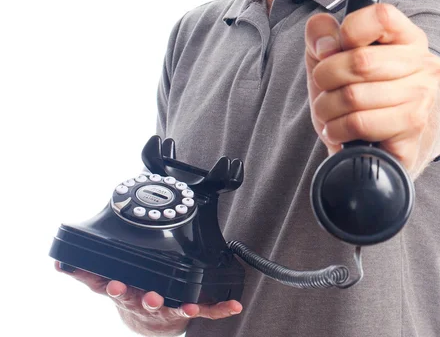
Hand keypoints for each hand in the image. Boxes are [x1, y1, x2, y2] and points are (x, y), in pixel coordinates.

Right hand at [55, 261, 241, 331]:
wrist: (148, 325)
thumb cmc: (130, 294)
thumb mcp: (103, 285)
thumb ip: (84, 273)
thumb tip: (58, 262)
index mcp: (123, 291)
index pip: (111, 288)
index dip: (112, 287)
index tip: (113, 283)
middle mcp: (141, 301)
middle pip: (139, 300)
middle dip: (141, 297)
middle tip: (144, 294)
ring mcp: (164, 308)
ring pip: (169, 308)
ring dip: (177, 307)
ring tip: (187, 307)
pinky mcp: (185, 311)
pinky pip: (204, 310)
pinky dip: (219, 308)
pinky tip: (234, 305)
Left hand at [305, 3, 439, 178]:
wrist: (379, 139)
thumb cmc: (354, 87)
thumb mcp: (329, 52)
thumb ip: (320, 33)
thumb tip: (325, 46)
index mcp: (406, 36)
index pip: (381, 17)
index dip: (349, 31)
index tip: (338, 47)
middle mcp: (422, 63)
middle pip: (360, 61)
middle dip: (326, 76)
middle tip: (324, 85)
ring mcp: (421, 98)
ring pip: (354, 96)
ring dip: (327, 106)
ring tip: (329, 109)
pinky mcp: (411, 129)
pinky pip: (359, 124)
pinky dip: (337, 128)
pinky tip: (339, 128)